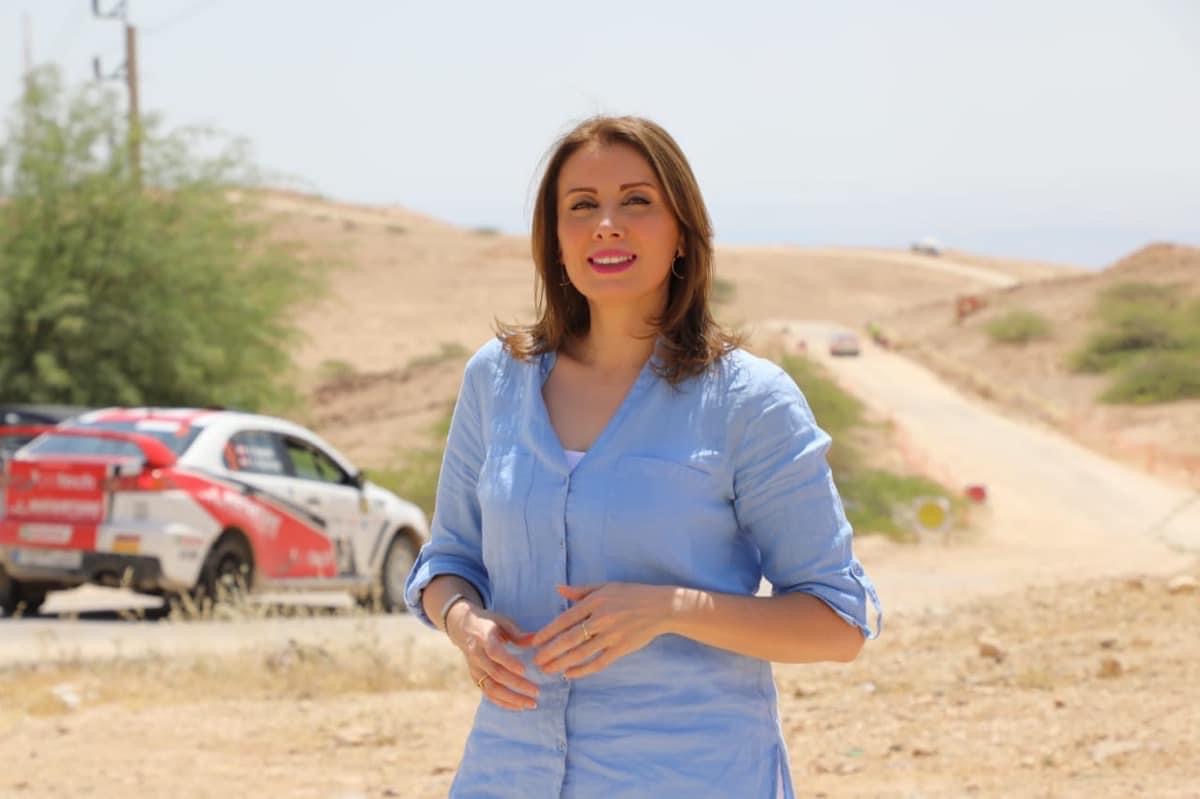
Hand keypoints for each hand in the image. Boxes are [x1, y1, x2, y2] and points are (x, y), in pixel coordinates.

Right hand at [446, 602, 538, 710]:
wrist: (462, 628)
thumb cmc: (488, 623)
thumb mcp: (502, 621)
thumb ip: (517, 633)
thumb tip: (535, 642)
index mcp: (484, 637)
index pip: (494, 652)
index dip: (508, 662)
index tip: (525, 670)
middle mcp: (477, 655)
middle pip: (495, 674)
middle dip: (517, 685)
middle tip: (536, 691)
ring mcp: (474, 669)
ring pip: (491, 688)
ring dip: (511, 699)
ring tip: (531, 704)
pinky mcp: (475, 678)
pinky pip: (488, 694)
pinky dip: (503, 702)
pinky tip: (519, 706)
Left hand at [532, 583, 673, 679]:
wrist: (661, 607)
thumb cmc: (631, 594)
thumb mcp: (605, 587)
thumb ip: (580, 591)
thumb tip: (558, 589)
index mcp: (595, 602)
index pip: (565, 619)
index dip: (548, 632)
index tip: (534, 642)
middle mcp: (601, 619)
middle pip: (569, 638)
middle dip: (550, 651)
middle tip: (536, 662)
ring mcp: (612, 635)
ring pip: (581, 653)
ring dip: (562, 663)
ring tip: (548, 670)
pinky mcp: (622, 648)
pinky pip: (599, 662)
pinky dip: (583, 670)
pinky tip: (570, 674)